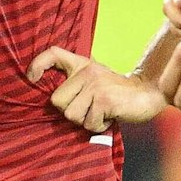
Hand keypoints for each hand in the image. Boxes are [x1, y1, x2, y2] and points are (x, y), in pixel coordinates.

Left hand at [27, 47, 165, 131]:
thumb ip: (76, 83)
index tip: (32, 77)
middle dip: (71, 112)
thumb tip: (53, 100)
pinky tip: (109, 117)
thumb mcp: (95, 79)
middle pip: (57, 101)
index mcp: (81, 64)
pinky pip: (88, 123)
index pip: (53, 54)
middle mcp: (86, 71)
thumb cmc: (117, 92)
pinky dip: (99, 126)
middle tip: (90, 109)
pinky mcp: (104, 99)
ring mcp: (95, 84)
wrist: (148, 93)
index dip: (37, 64)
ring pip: (71, 115)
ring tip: (101, 113)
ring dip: (86, 121)